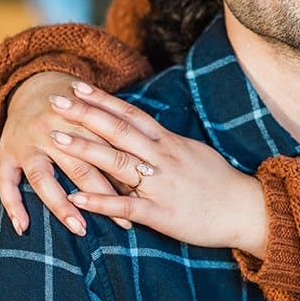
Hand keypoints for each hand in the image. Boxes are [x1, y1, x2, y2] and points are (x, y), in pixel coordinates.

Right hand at [0, 72, 128, 236]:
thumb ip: (115, 136)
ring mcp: (26, 142)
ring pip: (42, 177)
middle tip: (124, 223)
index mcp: (79, 119)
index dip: (126, 176)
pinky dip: (13, 206)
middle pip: (78, 166)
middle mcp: (51, 130)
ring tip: (80, 228)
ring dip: (62, 205)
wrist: (30, 83)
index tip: (144, 200)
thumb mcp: (95, 113)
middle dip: (103, 196)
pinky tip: (24, 228)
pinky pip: (6, 182)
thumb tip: (148, 170)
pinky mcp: (5, 152)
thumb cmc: (74, 106)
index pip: (106, 151)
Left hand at [52, 82, 269, 254]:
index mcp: (169, 142)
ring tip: (56, 138)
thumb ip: (166, 144)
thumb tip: (144, 132)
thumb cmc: (220, 183)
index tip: (76, 87)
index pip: (130, 114)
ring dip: (85, 149)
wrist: (246, 210)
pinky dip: (99, 201)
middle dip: (84, 115)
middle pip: (117, 130)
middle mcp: (162, 157)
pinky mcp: (161, 214)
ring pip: (117, 162)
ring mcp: (161, 185)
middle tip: (54, 102)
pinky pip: (125, 206)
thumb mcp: (193, 153)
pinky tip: (75, 197)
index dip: (102, 100)